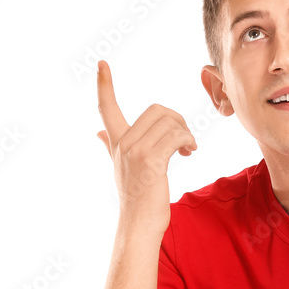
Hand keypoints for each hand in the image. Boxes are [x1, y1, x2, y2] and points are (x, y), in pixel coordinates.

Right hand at [96, 60, 196, 231]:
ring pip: (169, 123)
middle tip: (184, 139)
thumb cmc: (136, 199)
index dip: (104, 85)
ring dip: (186, 133)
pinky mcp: (151, 161)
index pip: (106, 108)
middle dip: (177, 120)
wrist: (139, 225)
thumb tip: (98, 134)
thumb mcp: (120, 169)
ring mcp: (135, 151)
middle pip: (156, 110)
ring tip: (189, 148)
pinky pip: (175, 137)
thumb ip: (110, 147)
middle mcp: (123, 144)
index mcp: (116, 143)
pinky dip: (188, 141)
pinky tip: (190, 151)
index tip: (102, 63)